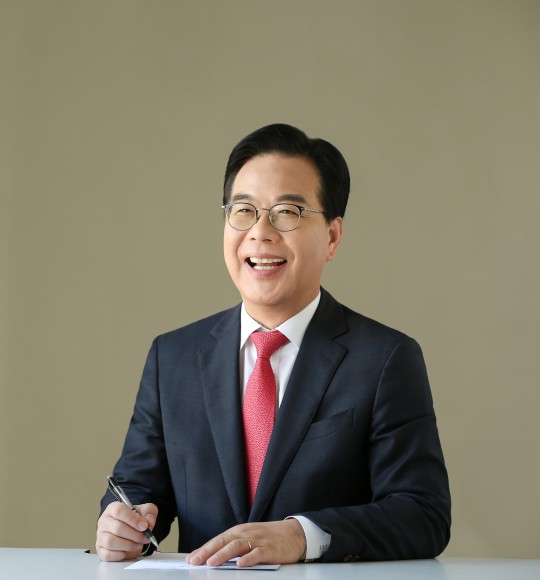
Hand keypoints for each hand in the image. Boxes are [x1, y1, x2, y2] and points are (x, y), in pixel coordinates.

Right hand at [96, 501, 157, 561]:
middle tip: (145, 538)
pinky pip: (107, 555)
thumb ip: (149, 512)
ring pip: (111, 542)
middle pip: (117, 528)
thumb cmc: (134, 519)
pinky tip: (128, 551)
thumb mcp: (145, 511)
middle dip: (134, 535)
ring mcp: (100, 536)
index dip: (133, 519)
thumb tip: (149, 522)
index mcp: (113, 508)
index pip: (119, 511)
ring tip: (138, 545)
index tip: (144, 526)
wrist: (129, 530)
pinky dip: (120, 555)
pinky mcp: (100, 550)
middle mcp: (104, 521)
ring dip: (128, 545)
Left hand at [186, 519, 305, 566]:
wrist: (295, 533)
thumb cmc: (269, 537)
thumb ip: (233, 545)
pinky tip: (240, 564)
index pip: (218, 540)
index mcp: (240, 531)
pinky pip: (258, 553)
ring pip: (237, 546)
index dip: (204, 549)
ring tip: (212, 563)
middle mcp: (247, 533)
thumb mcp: (249, 537)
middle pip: (224, 541)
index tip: (191, 559)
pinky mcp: (270, 549)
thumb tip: (212, 557)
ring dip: (223, 554)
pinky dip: (248, 558)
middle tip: (196, 561)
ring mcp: (258, 540)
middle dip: (208, 551)